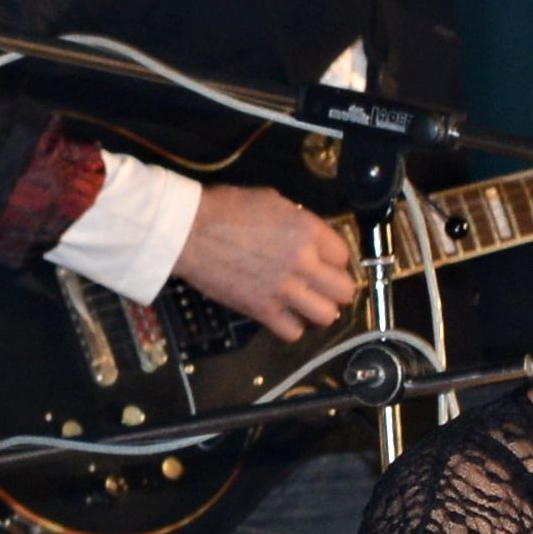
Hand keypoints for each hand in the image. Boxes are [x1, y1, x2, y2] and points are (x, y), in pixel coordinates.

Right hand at [175, 182, 362, 341]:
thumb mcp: (271, 201)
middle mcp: (303, 263)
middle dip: (335, 288)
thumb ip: (298, 221)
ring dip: (318, 310)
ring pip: (327, 316)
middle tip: (321, 286)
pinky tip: (283, 314)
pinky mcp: (263, 310)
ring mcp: (285, 290)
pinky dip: (291, 326)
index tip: (324, 262)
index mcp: (308, 231)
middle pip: (344, 290)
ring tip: (305, 303)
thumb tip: (310, 236)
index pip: (344, 256)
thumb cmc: (225, 209)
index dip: (335, 260)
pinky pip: (294, 332)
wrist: (188, 231)